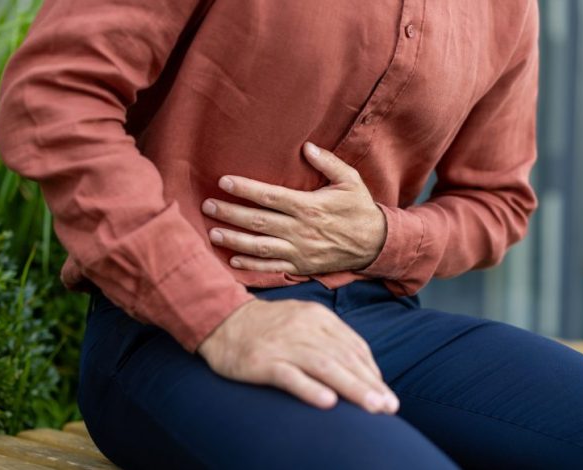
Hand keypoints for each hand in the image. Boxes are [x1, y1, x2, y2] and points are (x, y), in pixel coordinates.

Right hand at [195, 297, 398, 413]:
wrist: (222, 320)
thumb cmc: (269, 328)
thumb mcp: (303, 322)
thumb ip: (331, 340)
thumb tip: (364, 370)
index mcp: (318, 317)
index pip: (354, 346)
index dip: (373, 371)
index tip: (385, 394)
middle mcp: (304, 328)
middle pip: (345, 357)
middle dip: (370, 384)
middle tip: (389, 407)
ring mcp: (284, 344)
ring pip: (325, 367)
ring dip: (353, 388)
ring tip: (373, 408)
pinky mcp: (263, 361)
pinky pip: (290, 376)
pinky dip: (310, 389)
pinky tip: (328, 403)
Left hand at [201, 141, 386, 274]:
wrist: (375, 244)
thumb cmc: (360, 209)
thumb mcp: (350, 180)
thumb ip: (328, 163)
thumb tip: (307, 146)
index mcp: (309, 206)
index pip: (270, 196)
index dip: (245, 189)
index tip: (224, 181)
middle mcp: (301, 230)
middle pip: (257, 221)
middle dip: (229, 213)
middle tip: (207, 206)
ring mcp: (300, 251)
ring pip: (260, 246)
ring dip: (234, 240)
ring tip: (213, 232)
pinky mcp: (301, 267)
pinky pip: (272, 267)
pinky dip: (251, 265)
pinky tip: (233, 260)